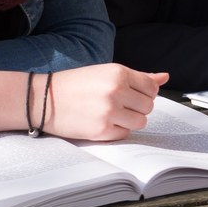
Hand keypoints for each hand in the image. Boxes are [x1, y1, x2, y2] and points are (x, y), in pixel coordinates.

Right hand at [44, 64, 168, 140]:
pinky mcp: (101, 130)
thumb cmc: (75, 85)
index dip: (144, 93)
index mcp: (118, 73)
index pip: (152, 88)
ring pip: (140, 122)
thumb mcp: (106, 73)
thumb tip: (164, 77)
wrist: (43, 99)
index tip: (131, 94)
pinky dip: (117, 130)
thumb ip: (138, 77)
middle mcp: (116, 90)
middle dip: (137, 107)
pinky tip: (101, 122)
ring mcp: (109, 111)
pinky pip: (125, 134)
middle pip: (148, 106)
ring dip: (129, 120)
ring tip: (111, 114)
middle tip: (117, 105)